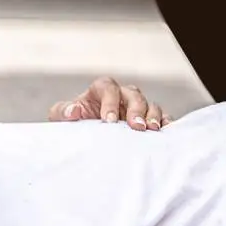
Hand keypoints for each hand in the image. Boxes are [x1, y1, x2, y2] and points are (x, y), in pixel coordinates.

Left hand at [48, 76, 168, 128]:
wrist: (84, 138)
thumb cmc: (73, 124)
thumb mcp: (60, 118)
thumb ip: (63, 112)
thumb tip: (75, 111)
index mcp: (100, 90)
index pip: (108, 87)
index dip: (110, 101)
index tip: (108, 121)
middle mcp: (121, 95)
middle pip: (133, 94)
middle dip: (136, 109)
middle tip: (136, 126)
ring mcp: (136, 107)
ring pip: (150, 104)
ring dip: (152, 116)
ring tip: (151, 130)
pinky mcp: (147, 120)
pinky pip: (162, 117)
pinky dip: (166, 123)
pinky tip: (165, 132)